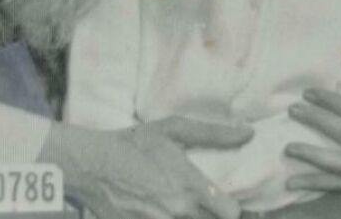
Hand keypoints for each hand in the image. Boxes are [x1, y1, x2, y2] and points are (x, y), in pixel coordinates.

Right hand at [40, 116, 252, 218]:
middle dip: (209, 214)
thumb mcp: (172, 130)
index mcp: (189, 186)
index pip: (231, 213)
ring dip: (188, 217)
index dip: (232, 209)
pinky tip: (159, 209)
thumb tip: (248, 133)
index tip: (224, 201)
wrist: (92, 165)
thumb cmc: (134, 144)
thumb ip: (212, 134)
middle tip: (199, 202)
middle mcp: (178, 211)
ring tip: (177, 205)